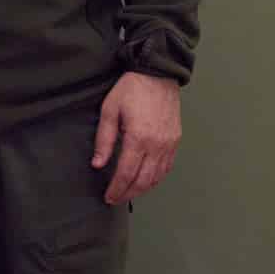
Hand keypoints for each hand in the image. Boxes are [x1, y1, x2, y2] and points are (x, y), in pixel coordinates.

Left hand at [90, 71, 180, 205]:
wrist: (157, 74)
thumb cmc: (131, 89)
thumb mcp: (110, 110)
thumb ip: (104, 140)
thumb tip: (98, 164)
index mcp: (138, 138)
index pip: (126, 173)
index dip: (116, 189)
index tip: (108, 197)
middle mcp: (157, 145)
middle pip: (143, 180)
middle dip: (128, 193)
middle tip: (116, 199)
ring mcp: (169, 144)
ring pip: (157, 177)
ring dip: (142, 189)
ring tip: (129, 193)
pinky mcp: (176, 140)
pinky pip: (167, 167)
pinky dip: (156, 178)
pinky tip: (146, 181)